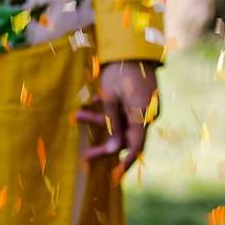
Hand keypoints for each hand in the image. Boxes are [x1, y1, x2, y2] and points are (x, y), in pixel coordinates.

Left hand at [76, 60, 158, 174]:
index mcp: (143, 116)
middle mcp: (146, 115)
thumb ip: (112, 124)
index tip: (113, 177)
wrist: (131, 47)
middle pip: (126, 138)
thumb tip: (113, 150)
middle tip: (86, 156)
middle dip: (105, 145)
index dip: (125, 164)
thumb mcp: (111, 98)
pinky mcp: (136, 101)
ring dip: (100, 123)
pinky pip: (121, 114)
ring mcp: (142, 108)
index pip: (136, 147)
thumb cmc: (120, 72)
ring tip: (77, 116)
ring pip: (120, 125)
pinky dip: (106, 114)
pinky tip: (88, 105)